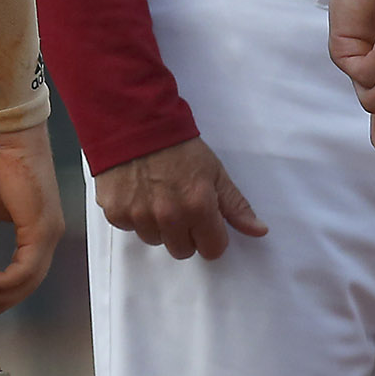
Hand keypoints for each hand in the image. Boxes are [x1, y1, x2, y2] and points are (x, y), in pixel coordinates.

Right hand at [0, 124, 65, 316]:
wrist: (9, 140)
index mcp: (39, 233)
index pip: (26, 275)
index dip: (2, 293)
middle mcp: (49, 237)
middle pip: (28, 286)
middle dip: (0, 302)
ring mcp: (48, 234)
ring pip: (28, 282)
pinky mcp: (41, 229)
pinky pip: (26, 269)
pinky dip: (5, 283)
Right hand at [93, 136, 267, 260]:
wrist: (136, 124)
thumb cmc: (178, 146)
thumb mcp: (215, 172)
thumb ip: (236, 206)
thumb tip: (258, 230)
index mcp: (198, 206)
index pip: (212, 249)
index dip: (212, 235)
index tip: (207, 221)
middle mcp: (168, 216)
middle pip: (183, 251)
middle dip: (185, 233)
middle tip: (181, 205)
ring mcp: (140, 216)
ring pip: (155, 240)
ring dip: (159, 225)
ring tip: (158, 194)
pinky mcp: (115, 213)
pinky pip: (131, 229)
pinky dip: (135, 215)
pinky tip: (139, 192)